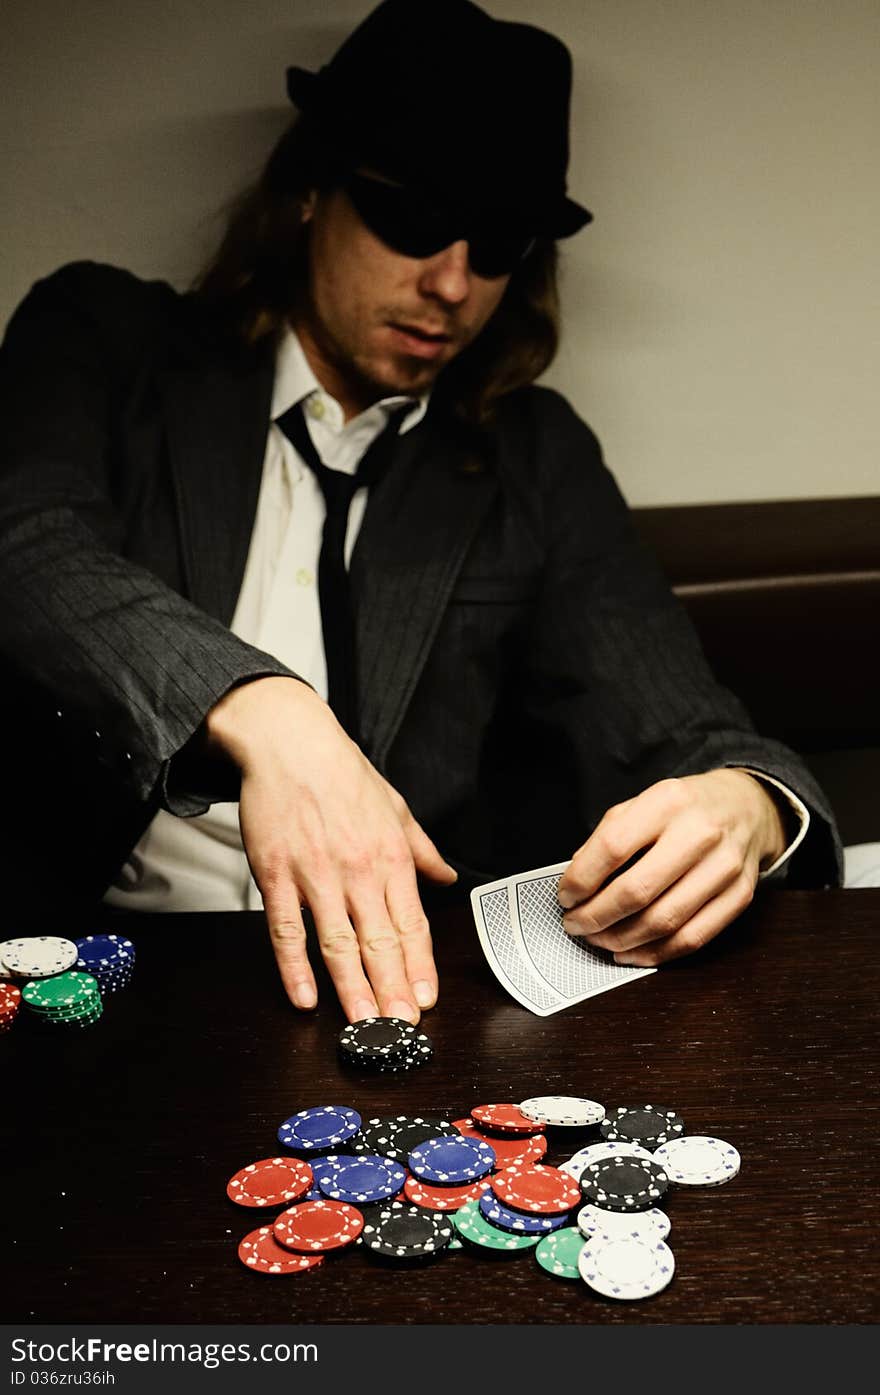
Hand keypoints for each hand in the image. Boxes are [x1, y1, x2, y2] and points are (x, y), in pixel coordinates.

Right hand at [205, 677, 456, 1021]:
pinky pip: (286, 929)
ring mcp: (315, 875)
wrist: (288, 742)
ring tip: (364, 1025)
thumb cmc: (339, 772)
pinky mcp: (276, 875)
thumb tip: (446, 875)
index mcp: (390, 856)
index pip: (411, 923)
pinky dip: (294, 967)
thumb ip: (421, 848)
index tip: (426, 1000)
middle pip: (380, 942)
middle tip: (402, 1029)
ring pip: (338, 944)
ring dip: (352, 989)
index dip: (419, 966)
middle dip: (394, 990)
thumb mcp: (395, 806)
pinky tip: (305, 996)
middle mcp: (358, 870)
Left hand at [556, 770, 786, 965]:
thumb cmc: (686, 808)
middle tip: (575, 924)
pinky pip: (692, 938)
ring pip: (664, 921)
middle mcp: (700, 833)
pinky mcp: (739, 896)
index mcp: (668, 801)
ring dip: (620, 940)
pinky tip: (629, 952)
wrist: (747, 806)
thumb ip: (609, 836)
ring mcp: (724, 867)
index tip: (565, 896)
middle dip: (596, 916)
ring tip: (598, 939)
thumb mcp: (644, 801)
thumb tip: (577, 882)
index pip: (612, 847)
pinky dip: (654, 954)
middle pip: (637, 891)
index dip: (581, 879)